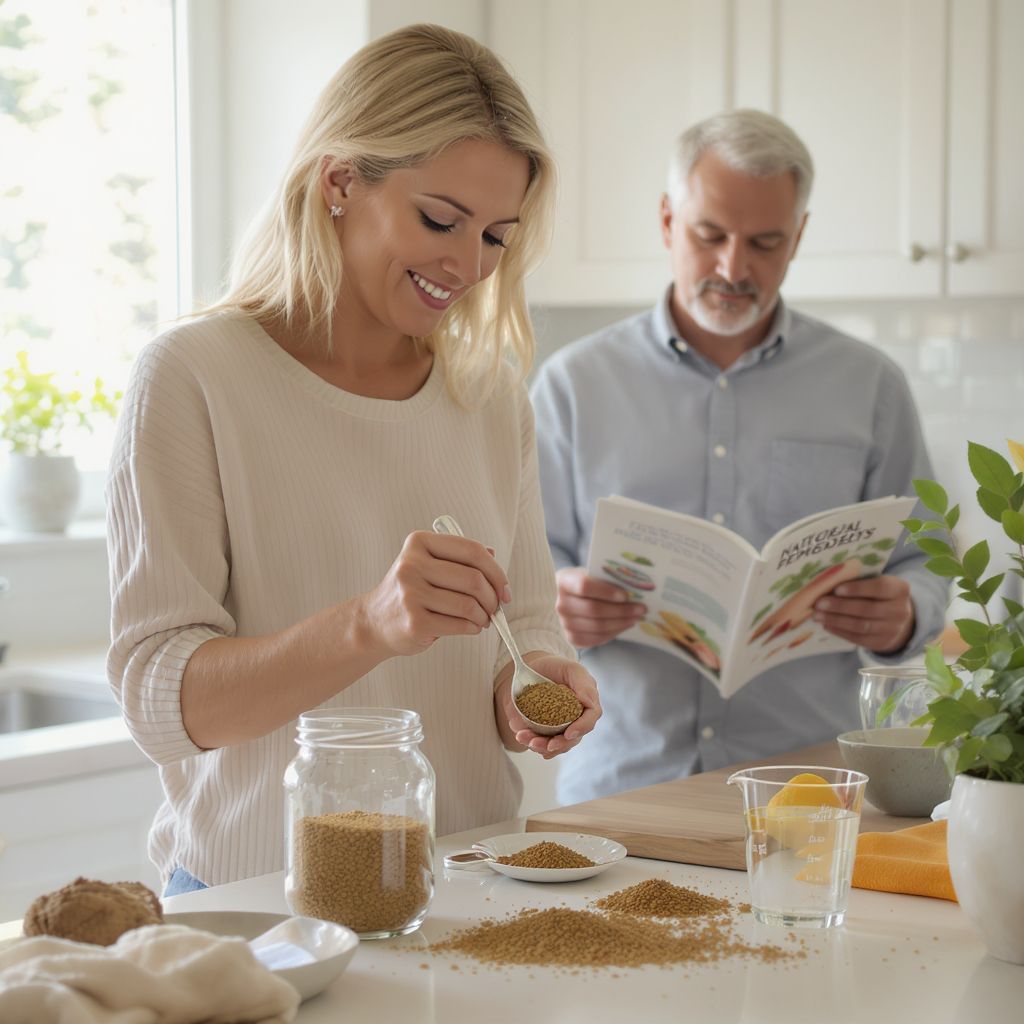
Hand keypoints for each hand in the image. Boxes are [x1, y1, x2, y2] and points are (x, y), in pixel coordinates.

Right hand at [358, 531, 509, 657]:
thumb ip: (459, 558)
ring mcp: (411, 594)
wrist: (373, 622)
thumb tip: (493, 556)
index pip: (472, 551)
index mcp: (419, 542)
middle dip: (492, 597)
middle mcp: (411, 564)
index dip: (496, 571)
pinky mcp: (414, 622)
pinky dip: (473, 628)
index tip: (504, 588)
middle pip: (473, 579)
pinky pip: (460, 624)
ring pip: (469, 604)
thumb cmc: (410, 592)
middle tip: (495, 607)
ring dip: (484, 616)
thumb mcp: (429, 565)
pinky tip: (470, 627)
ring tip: (482, 619)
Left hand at [496, 653, 601, 758]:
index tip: (568, 734)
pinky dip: (532, 743)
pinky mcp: (545, 731)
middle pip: (573, 738)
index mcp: (587, 702)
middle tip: (543, 744)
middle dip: (558, 744)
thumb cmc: (555, 667)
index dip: (581, 727)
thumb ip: (583, 684)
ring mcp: (560, 727)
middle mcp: (576, 718)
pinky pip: (542, 743)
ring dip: (541, 746)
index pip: (591, 717)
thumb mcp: (571, 668)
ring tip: (524, 737)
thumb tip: (587, 702)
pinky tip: (524, 738)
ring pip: (556, 744)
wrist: (533, 669)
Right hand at [555, 567, 645, 647]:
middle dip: (621, 610)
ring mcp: (564, 623)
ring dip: (621, 623)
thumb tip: (634, 587)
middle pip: (593, 609)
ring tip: (636, 617)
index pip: (584, 586)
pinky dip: (614, 633)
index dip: (606, 591)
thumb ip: (607, 578)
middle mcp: (561, 604)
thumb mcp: (592, 574)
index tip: (626, 595)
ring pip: (597, 626)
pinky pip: (596, 639)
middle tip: (640, 609)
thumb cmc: (586, 583)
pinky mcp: (571, 638)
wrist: (570, 598)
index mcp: (564, 581)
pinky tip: (624, 625)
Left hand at [812, 574, 914, 653]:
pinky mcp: (881, 642)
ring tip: (818, 615)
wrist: (896, 618)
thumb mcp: (876, 583)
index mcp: (899, 589)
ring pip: (860, 625)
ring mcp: (892, 629)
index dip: (857, 588)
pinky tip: (826, 624)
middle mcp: (899, 610)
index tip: (837, 589)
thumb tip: (827, 581)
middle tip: (819, 603)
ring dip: (836, 620)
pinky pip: (858, 638)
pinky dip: (839, 631)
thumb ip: (858, 580)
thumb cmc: (878, 594)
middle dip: (840, 606)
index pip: (880, 587)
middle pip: (867, 609)